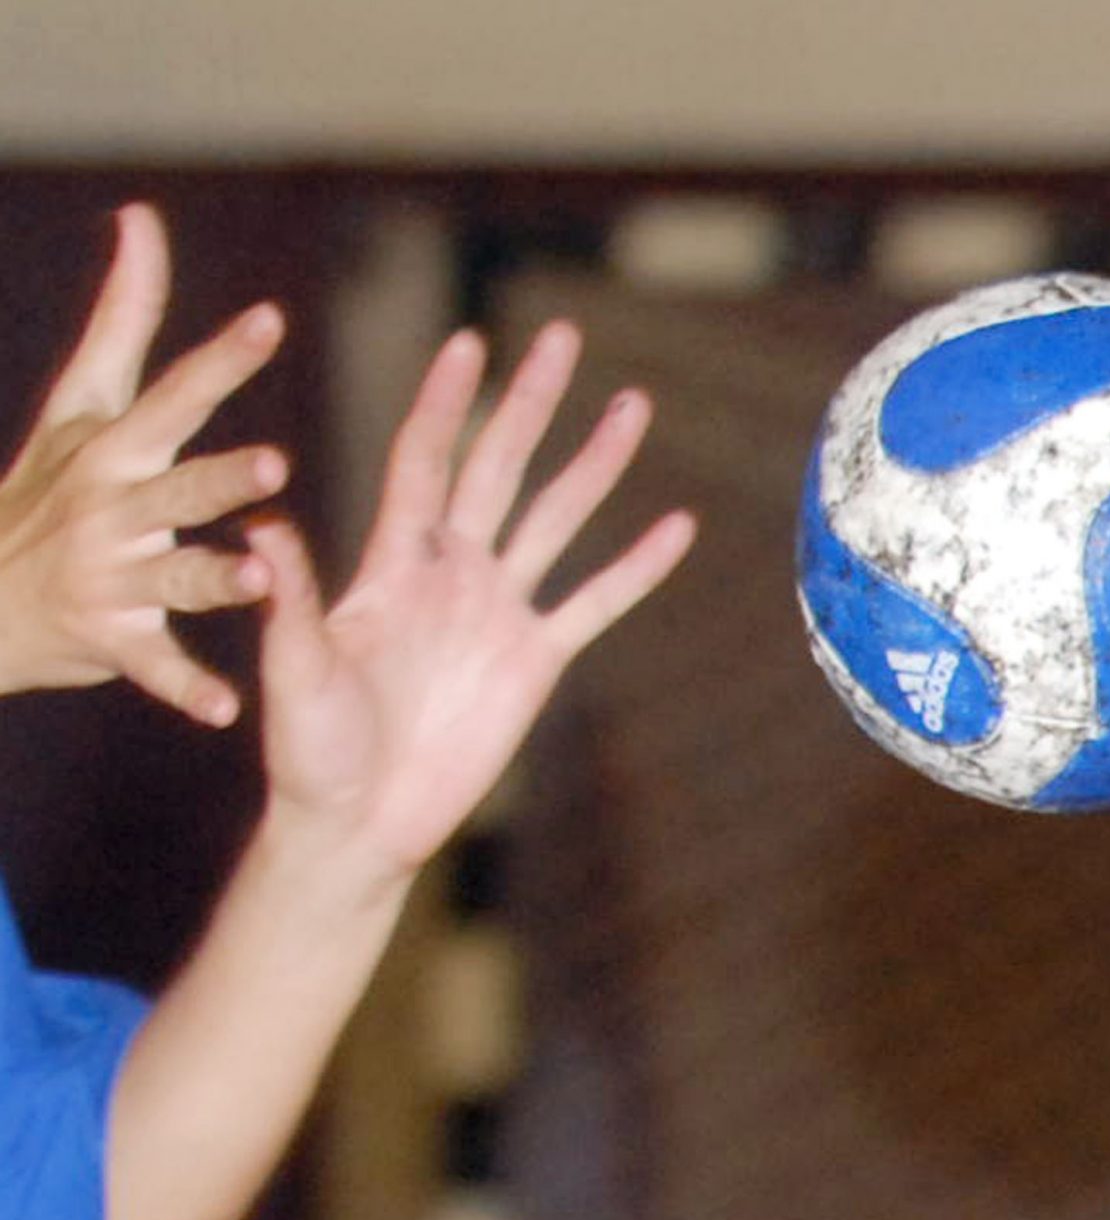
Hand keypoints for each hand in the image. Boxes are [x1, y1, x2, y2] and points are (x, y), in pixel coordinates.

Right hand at [0, 204, 289, 723]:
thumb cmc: (47, 484)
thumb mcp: (83, 403)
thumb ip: (125, 318)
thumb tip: (142, 219)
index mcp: (118, 448)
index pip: (176, 395)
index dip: (222, 358)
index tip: (270, 320)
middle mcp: (112, 507)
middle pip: (177, 488)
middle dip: (220, 477)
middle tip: (274, 462)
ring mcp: (107, 575)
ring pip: (172, 577)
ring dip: (215, 578)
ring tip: (260, 577)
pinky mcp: (108, 639)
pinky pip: (154, 666)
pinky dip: (186, 688)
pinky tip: (226, 709)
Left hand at [248, 320, 695, 888]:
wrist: (362, 823)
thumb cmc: (309, 750)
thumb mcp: (295, 669)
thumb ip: (294, 599)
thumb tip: (262, 525)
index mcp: (390, 563)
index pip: (424, 462)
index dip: (446, 404)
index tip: (469, 342)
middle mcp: (450, 572)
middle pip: (500, 468)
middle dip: (529, 402)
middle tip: (561, 337)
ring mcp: (498, 612)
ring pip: (558, 519)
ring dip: (596, 464)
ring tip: (632, 405)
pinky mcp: (536, 660)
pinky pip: (596, 603)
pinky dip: (637, 567)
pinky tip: (677, 526)